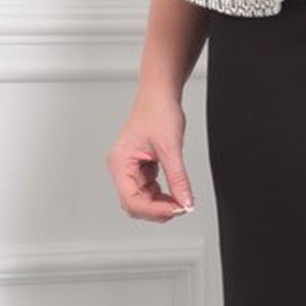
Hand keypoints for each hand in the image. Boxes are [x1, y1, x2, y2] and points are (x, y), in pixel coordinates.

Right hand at [107, 93, 193, 221]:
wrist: (159, 95)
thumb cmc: (157, 112)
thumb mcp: (171, 148)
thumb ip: (178, 179)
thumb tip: (186, 202)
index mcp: (120, 163)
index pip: (132, 200)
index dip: (155, 210)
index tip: (177, 209)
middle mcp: (121, 168)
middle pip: (135, 204)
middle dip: (158, 210)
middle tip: (181, 206)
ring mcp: (130, 169)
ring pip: (142, 200)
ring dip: (161, 203)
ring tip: (180, 198)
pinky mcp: (140, 168)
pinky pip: (149, 190)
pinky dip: (162, 195)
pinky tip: (174, 190)